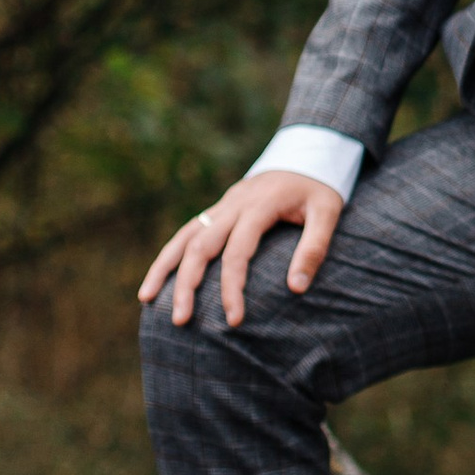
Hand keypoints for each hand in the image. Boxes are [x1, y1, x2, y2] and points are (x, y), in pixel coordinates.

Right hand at [141, 169, 343, 331]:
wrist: (307, 154)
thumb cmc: (319, 189)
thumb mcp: (328, 213)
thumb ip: (314, 248)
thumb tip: (297, 289)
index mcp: (259, 206)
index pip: (237, 252)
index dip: (232, 287)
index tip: (234, 320)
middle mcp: (234, 205)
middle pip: (200, 246)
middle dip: (187, 284)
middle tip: (180, 321)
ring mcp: (222, 206)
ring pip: (185, 236)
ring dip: (164, 267)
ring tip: (146, 298)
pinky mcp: (218, 209)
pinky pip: (188, 231)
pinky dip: (170, 253)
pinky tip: (157, 276)